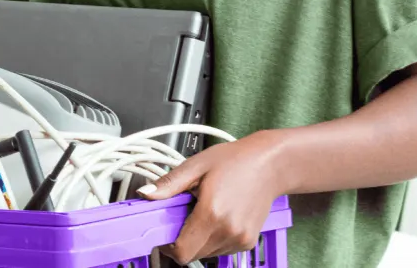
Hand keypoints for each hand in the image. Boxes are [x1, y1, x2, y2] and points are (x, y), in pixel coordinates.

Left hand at [138, 132, 285, 263]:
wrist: (271, 164)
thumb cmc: (236, 160)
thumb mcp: (197, 165)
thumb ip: (169, 183)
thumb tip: (146, 194)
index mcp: (212, 212)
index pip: (182, 251)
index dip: (168, 246)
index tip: (164, 232)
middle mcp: (228, 230)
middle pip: (192, 255)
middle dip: (182, 240)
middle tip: (184, 216)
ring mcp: (240, 239)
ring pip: (207, 253)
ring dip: (198, 240)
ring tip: (204, 212)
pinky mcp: (248, 241)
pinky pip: (221, 250)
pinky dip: (214, 239)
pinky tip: (218, 217)